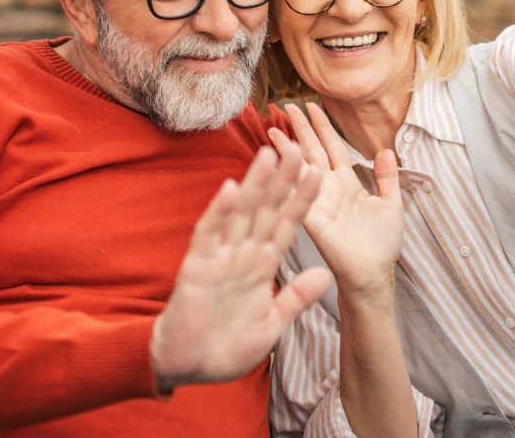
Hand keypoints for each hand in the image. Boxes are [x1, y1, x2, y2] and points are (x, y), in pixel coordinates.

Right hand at [151, 143, 332, 393]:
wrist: (189, 367)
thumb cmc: (227, 345)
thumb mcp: (272, 323)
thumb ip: (295, 298)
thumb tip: (325, 274)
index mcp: (262, 265)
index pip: (286, 225)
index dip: (302, 200)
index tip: (321, 174)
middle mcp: (242, 254)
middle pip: (266, 210)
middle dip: (283, 181)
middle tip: (299, 148)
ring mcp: (220, 257)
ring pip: (240, 213)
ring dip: (254, 185)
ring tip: (269, 155)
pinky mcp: (197, 267)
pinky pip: (208, 235)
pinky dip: (218, 212)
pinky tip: (229, 189)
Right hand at [267, 103, 404, 297]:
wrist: (374, 275)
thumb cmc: (381, 245)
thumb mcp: (391, 204)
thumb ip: (387, 178)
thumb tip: (386, 150)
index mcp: (347, 183)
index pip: (332, 147)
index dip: (323, 126)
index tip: (313, 105)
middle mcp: (329, 189)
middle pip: (312, 151)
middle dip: (301, 129)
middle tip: (287, 106)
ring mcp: (319, 202)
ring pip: (300, 169)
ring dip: (287, 150)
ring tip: (274, 129)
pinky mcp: (313, 219)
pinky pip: (299, 194)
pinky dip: (289, 178)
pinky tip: (280, 162)